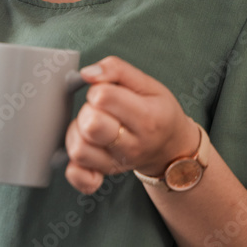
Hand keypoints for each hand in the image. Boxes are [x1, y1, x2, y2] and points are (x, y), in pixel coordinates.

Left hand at [64, 56, 198, 194]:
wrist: (171, 149)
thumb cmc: (157, 111)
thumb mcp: (147, 84)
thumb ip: (116, 69)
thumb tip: (87, 73)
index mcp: (146, 118)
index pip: (102, 97)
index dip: (98, 89)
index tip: (107, 92)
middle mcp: (132, 145)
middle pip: (90, 125)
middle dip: (87, 110)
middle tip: (100, 110)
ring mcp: (118, 163)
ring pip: (78, 149)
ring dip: (77, 132)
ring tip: (91, 126)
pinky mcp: (105, 174)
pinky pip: (79, 176)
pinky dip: (74, 167)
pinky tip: (84, 150)